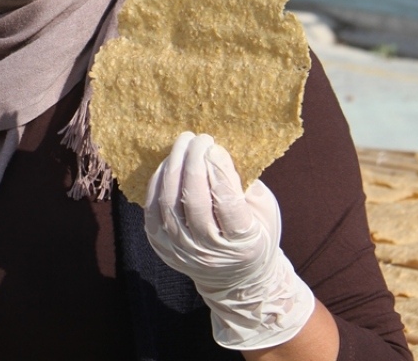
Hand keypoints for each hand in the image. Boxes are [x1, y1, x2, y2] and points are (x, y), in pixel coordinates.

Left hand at [144, 132, 314, 350]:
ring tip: (182, 144)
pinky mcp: (162, 248)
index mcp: (242, 243)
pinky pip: (152, 211)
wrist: (237, 279)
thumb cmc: (256, 235)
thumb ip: (244, 185)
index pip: (226, 202)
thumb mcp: (265, 211)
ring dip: (173, 168)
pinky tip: (166, 165)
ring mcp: (181, 252)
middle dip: (194, 163)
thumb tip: (217, 154)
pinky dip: (157, 184)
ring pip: (169, 204)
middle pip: (194, 201)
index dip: (219, 170)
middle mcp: (208, 251)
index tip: (216, 147)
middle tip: (199, 138)